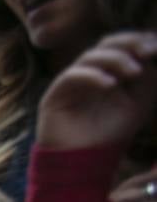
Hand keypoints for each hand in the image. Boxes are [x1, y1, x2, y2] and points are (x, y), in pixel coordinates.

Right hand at [37, 31, 156, 150]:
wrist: (83, 160)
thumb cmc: (111, 133)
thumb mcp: (139, 102)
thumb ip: (147, 77)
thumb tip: (149, 52)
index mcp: (109, 71)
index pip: (123, 45)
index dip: (139, 40)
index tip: (156, 47)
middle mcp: (89, 72)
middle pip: (107, 42)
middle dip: (130, 43)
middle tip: (149, 51)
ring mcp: (71, 81)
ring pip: (91, 56)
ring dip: (116, 59)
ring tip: (135, 72)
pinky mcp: (55, 93)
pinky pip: (73, 75)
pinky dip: (94, 76)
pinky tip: (111, 85)